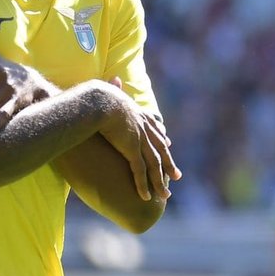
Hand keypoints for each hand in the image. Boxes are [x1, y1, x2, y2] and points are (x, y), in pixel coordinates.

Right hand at [98, 79, 180, 201]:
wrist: (100, 99)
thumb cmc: (98, 94)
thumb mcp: (109, 90)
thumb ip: (111, 88)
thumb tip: (112, 79)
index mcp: (138, 114)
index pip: (155, 129)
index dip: (162, 139)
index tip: (168, 146)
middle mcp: (144, 128)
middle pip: (160, 149)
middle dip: (169, 164)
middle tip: (176, 176)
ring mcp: (140, 139)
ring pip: (154, 165)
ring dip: (159, 182)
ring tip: (165, 196)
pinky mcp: (132, 149)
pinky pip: (140, 171)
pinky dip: (143, 185)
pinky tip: (146, 196)